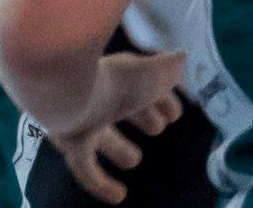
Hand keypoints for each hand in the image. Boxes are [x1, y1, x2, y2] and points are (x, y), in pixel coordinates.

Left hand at [46, 51, 185, 204]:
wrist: (71, 92)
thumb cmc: (120, 80)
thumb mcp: (158, 72)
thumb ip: (170, 69)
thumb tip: (181, 58)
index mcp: (122, 74)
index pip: (145, 84)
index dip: (163, 99)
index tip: (176, 115)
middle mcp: (101, 95)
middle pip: (122, 107)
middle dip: (142, 117)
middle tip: (158, 129)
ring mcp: (83, 120)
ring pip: (100, 136)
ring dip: (118, 148)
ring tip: (134, 162)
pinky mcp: (71, 144)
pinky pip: (86, 167)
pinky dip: (102, 183)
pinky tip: (118, 197)